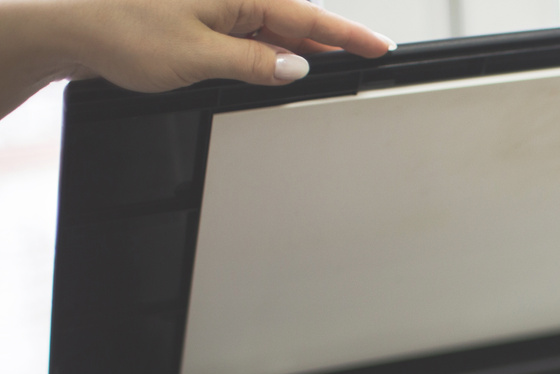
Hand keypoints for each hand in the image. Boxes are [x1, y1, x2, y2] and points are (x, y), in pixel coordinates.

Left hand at [4, 0, 392, 95]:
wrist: (68, 28)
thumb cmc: (121, 31)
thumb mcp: (200, 55)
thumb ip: (255, 63)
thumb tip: (294, 67)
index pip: (307, 16)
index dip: (348, 34)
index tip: (380, 47)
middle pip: (292, 19)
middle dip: (329, 40)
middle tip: (365, 59)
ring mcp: (210, 7)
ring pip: (268, 29)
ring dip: (295, 50)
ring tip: (328, 69)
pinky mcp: (194, 20)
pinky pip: (244, 35)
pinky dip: (265, 53)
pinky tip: (274, 68)